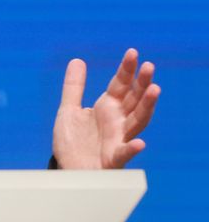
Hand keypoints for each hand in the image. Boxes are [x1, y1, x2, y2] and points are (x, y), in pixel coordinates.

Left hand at [53, 48, 160, 169]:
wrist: (66, 169)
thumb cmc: (72, 142)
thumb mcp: (68, 111)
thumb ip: (74, 87)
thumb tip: (78, 60)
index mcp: (107, 108)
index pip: (120, 85)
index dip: (126, 70)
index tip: (133, 52)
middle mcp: (117, 121)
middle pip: (134, 100)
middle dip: (142, 83)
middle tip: (149, 66)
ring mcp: (117, 139)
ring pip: (137, 121)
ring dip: (147, 106)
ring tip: (155, 90)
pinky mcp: (112, 158)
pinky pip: (124, 153)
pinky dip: (132, 148)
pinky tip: (139, 143)